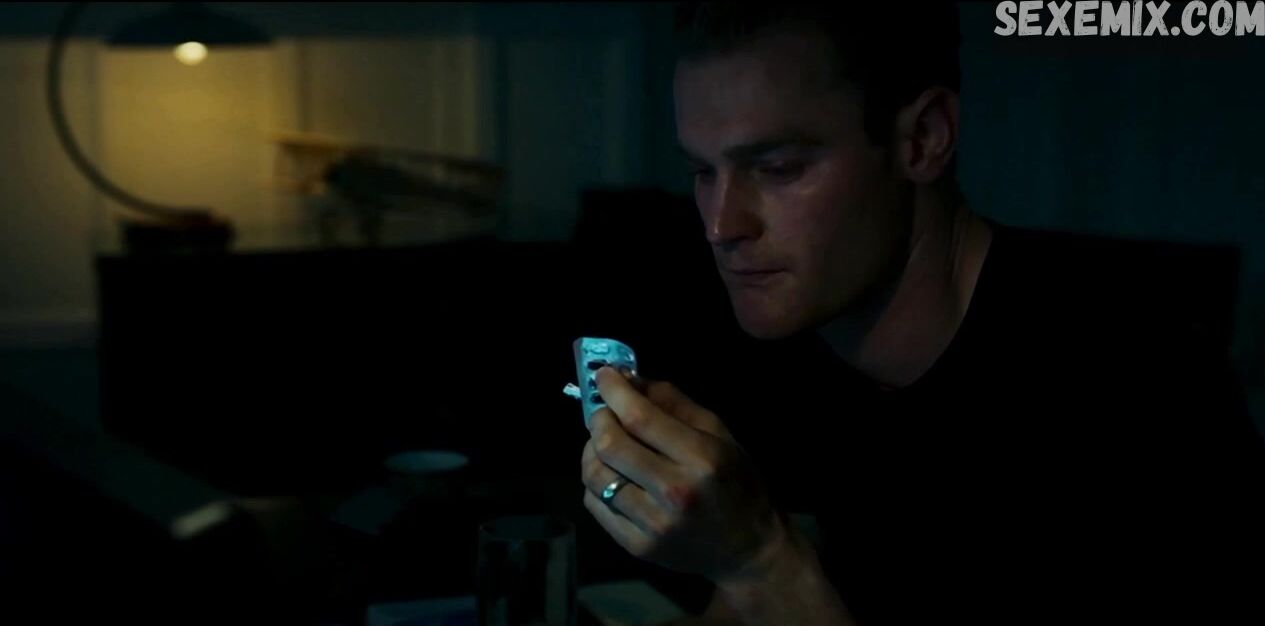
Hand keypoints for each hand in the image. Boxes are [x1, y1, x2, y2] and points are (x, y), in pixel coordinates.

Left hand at [581, 367, 788, 581]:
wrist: (749, 549)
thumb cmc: (737, 484)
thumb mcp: (720, 435)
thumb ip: (675, 404)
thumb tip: (631, 381)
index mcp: (701, 458)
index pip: (640, 417)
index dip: (614, 392)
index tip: (603, 375)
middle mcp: (674, 491)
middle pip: (610, 445)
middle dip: (599, 419)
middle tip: (604, 412)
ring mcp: (654, 524)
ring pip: (596, 476)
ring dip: (591, 451)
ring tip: (603, 443)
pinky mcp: (638, 547)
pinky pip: (595, 505)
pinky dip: (595, 483)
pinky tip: (612, 475)